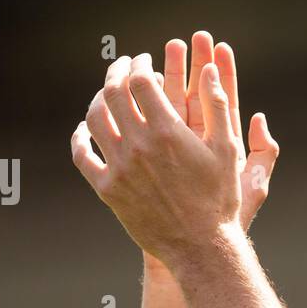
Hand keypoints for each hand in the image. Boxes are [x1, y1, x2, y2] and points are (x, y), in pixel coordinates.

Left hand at [70, 40, 277, 273]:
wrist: (201, 246)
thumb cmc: (219, 198)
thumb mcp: (227, 150)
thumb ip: (218, 106)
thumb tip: (211, 70)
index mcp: (167, 131)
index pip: (140, 80)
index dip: (140, 64)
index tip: (143, 61)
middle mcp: (138, 146)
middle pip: (113, 93)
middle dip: (116, 72)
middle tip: (121, 66)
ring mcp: (119, 168)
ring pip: (94, 119)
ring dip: (97, 99)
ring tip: (105, 93)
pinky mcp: (107, 189)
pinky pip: (82, 156)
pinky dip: (79, 137)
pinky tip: (84, 129)